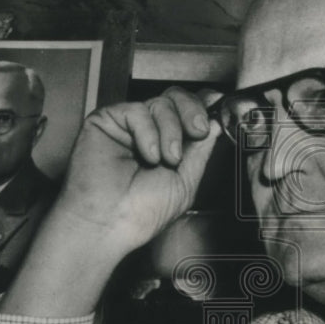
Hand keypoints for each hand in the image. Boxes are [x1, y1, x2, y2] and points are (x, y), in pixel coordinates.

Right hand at [0, 87, 222, 316]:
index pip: (188, 113)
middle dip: (193, 112)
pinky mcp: (106, 120)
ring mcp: (128, 126)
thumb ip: (200, 151)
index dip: (204, 109)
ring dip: (171, 131)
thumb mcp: (186, 182)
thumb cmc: (139, 213)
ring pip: (161, 103)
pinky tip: (148, 156)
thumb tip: (215, 123)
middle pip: (177, 98)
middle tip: (198, 132)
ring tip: (167, 160)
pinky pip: (137, 110)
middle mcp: (149, 132)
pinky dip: (148, 133)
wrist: (109, 225)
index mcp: (168, 145)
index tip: (218, 114)